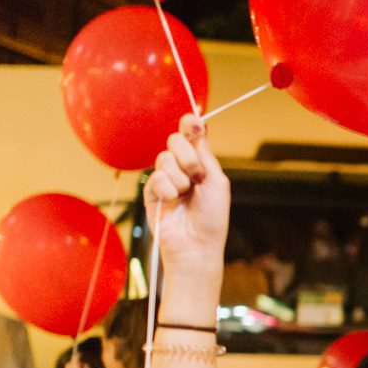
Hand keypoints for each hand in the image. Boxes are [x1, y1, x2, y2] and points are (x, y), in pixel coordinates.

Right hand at [145, 114, 230, 279]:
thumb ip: (206, 155)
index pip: (190, 135)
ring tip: (185, 195)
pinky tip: (172, 202)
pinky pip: (155, 177)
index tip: (194, 124)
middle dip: (187, 157)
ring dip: (179, 178)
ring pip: (163, 158)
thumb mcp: (217, 181)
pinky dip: (167, 190)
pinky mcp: (151, 191)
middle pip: (174, 140)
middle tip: (196, 176)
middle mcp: (181, 168)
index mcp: (199, 163)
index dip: (190, 124)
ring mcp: (165, 178)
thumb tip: (200, 127)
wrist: (197, 244)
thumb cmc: (212, 217)